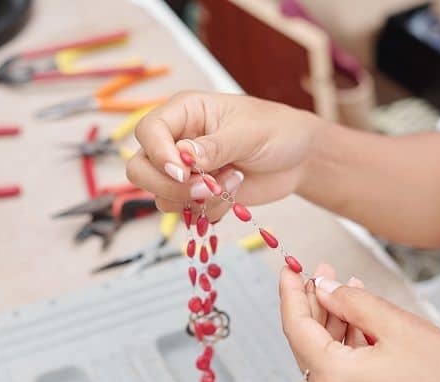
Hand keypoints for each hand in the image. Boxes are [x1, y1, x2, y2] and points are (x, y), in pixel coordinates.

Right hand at [126, 91, 322, 219]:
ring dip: (195, 200)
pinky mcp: (196, 195)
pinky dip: (210, 211)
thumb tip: (185, 158)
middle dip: (169, 186)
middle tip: (205, 189)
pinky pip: (186, 212)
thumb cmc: (277, 130)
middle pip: (140, 169)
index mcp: (184, 112)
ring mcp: (184, 170)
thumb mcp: (249, 133)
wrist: (299, 158)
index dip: (159, 155)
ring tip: (232, 183)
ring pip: (160, 195)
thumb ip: (215, 146)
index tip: (184, 172)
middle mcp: (176, 140)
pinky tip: (235, 193)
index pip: (148, 131)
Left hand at [279, 266, 439, 381]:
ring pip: (324, 356)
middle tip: (320, 271)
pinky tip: (357, 316)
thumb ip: (351, 303)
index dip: (290, 293)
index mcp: (333, 379)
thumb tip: (322, 288)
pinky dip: (345, 343)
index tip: (287, 267)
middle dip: (313, 304)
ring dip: (332, 321)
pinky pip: (340, 371)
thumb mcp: (396, 325)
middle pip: (307, 342)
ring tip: (343, 286)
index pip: (295, 327)